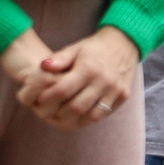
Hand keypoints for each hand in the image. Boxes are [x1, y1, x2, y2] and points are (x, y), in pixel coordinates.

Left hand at [13, 26, 138, 130]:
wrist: (124, 44)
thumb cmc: (94, 48)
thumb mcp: (75, 48)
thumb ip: (59, 59)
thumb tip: (43, 66)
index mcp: (88, 68)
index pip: (63, 90)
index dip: (48, 98)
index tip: (39, 101)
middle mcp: (103, 81)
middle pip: (77, 107)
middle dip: (59, 113)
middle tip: (49, 113)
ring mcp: (115, 90)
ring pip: (92, 115)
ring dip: (76, 119)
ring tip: (63, 117)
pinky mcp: (123, 96)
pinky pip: (105, 113)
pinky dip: (90, 118)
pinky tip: (80, 115)